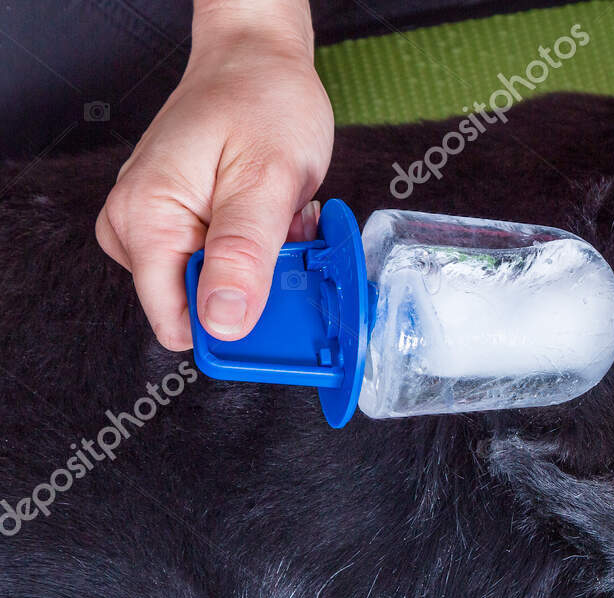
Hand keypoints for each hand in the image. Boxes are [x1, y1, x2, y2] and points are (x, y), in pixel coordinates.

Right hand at [95, 3, 331, 349]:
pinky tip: (268, 213)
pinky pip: (219, 262)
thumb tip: (223, 323)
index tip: (274, 291)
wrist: (256, 60)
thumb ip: (245, 257)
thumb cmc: (263, 103)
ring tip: (277, 214)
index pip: (176, 320)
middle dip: (255, 284)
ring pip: (215, 286)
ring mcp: (151, 223)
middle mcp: (134, 225)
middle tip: (281, 233)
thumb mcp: (268, 183)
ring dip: (261, 264)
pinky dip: (255, 248)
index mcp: (146, 220)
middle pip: (199, 306)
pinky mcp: (174, 221)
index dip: (233, 322)